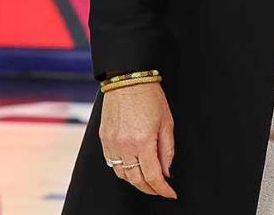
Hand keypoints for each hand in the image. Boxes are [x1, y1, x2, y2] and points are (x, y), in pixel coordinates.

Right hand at [100, 82, 177, 198]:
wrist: (128, 80)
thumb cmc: (150, 98)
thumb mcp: (167, 123)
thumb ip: (167, 150)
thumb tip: (167, 172)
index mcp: (143, 142)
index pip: (153, 176)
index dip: (162, 189)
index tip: (170, 194)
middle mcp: (124, 146)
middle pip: (136, 179)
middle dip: (150, 188)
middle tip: (160, 189)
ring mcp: (111, 144)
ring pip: (122, 174)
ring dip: (136, 181)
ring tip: (148, 181)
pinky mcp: (104, 139)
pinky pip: (112, 163)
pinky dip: (123, 170)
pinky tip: (133, 168)